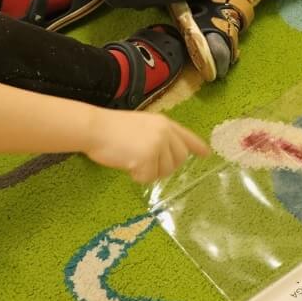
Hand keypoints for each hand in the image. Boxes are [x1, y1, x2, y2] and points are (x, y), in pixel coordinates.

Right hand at [85, 110, 209, 183]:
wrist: (95, 128)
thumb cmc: (112, 128)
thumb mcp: (141, 125)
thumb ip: (158, 136)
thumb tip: (168, 156)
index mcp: (164, 123)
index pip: (186, 136)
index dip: (197, 146)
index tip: (206, 154)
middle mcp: (165, 132)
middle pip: (179, 160)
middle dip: (165, 167)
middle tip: (145, 164)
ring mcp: (157, 144)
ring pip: (164, 171)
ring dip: (149, 172)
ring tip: (132, 160)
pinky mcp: (147, 158)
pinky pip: (148, 178)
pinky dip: (137, 177)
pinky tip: (127, 165)